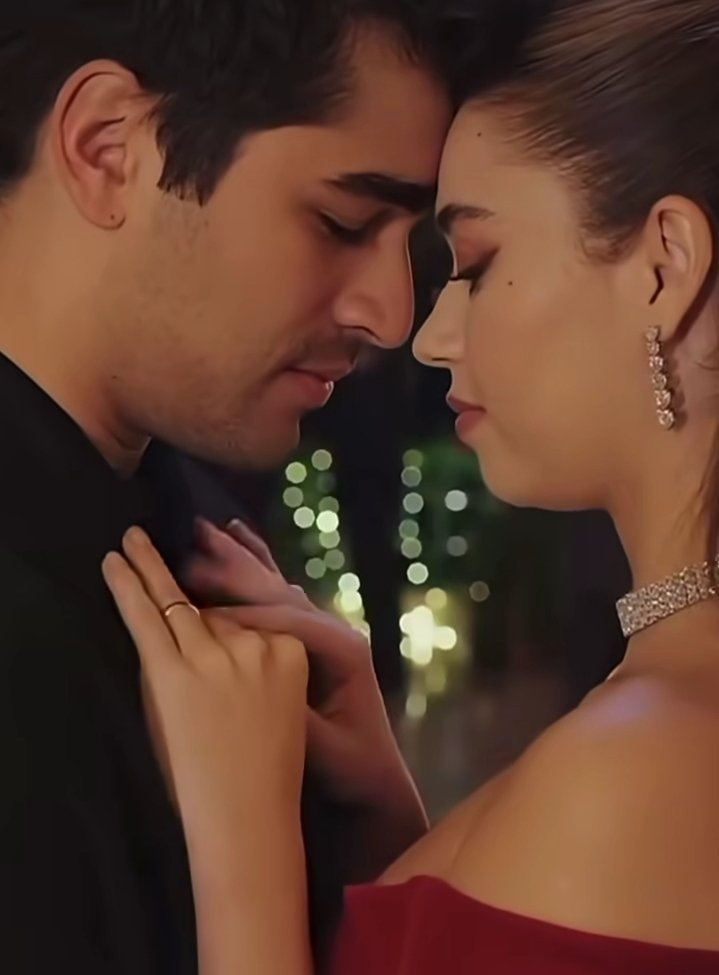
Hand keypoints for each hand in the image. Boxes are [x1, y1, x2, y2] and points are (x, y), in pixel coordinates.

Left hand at [102, 528, 308, 854]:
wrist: (252, 820)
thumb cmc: (273, 775)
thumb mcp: (291, 709)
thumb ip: (272, 666)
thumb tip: (242, 634)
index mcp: (292, 652)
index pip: (253, 616)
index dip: (230, 607)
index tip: (213, 570)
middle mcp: (256, 646)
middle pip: (220, 605)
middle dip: (197, 571)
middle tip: (183, 529)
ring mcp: (215, 657)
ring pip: (183, 602)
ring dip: (152, 564)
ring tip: (133, 538)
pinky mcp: (174, 673)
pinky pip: (148, 614)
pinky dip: (128, 584)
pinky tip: (115, 560)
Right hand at [184, 520, 427, 874]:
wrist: (374, 778)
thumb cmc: (352, 768)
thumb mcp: (325, 750)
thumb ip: (295, 716)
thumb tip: (258, 688)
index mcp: (343, 649)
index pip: (284, 622)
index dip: (239, 615)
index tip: (196, 610)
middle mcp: (334, 630)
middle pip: (277, 591)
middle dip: (235, 567)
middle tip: (194, 537)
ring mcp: (321, 631)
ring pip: (273, 587)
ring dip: (239, 559)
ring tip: (204, 529)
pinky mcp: (307, 639)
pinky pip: (274, 596)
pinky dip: (251, 568)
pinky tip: (234, 537)